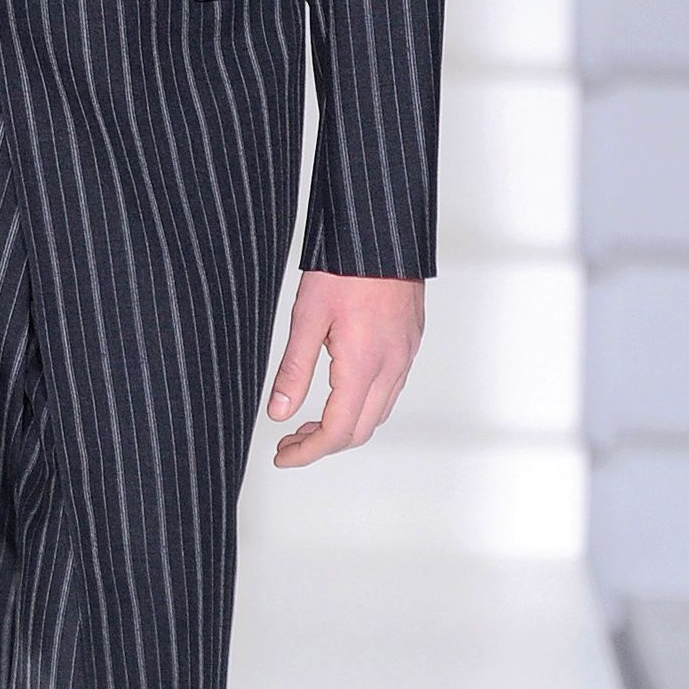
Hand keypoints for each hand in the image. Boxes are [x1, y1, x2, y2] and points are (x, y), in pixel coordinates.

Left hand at [265, 269, 424, 466]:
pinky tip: (340, 393)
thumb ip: (293, 370)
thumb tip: (278, 413)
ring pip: (378, 413)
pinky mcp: (409, 343)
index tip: (283, 456)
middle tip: (290, 442)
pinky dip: (363, 406)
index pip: (337, 432)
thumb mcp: (306, 318)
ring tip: (310, 422)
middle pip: (360, 431)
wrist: (382, 232)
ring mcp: (404, 356)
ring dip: (345, 427)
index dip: (307, 452)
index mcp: (363, 366)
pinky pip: (390, 391)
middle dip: (323, 444)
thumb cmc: (345, 266)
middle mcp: (391, 367)